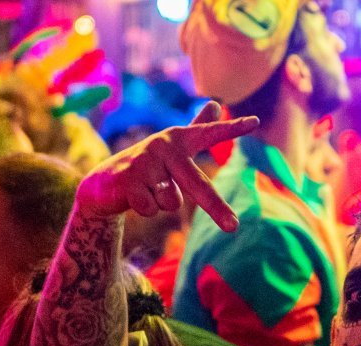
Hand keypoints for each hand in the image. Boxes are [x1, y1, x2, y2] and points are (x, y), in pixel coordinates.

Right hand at [74, 101, 258, 231]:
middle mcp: (163, 146)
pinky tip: (133, 196)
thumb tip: (215, 102)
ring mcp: (145, 162)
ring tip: (147, 190)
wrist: (104, 183)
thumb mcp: (174, 149)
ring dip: (161, 203)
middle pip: (196, 184)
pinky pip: (151, 208)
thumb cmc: (148, 166)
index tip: (255, 122)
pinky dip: (145, 209)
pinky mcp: (128, 179)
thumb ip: (196, 127)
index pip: (209, 133)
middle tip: (234, 228)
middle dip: (216, 208)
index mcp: (179, 139)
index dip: (232, 128)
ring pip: (171, 202)